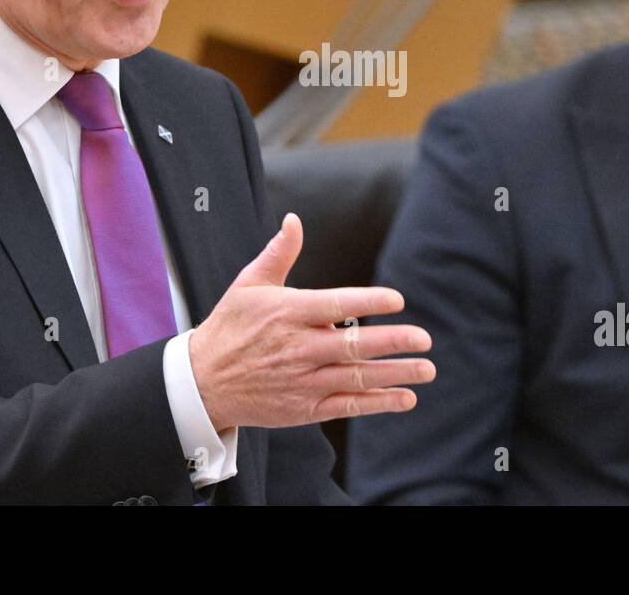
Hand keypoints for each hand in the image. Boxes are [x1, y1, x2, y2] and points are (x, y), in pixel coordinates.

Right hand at [188, 213, 434, 430]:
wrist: (202, 382)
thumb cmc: (229, 327)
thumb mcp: (248, 285)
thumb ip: (278, 253)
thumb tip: (294, 220)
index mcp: (288, 313)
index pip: (336, 305)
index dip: (368, 302)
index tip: (397, 300)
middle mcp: (299, 348)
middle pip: (353, 345)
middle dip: (393, 341)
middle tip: (424, 338)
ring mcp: (303, 381)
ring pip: (357, 377)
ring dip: (395, 374)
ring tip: (426, 368)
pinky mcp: (304, 409)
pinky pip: (348, 405)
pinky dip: (378, 403)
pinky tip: (405, 397)